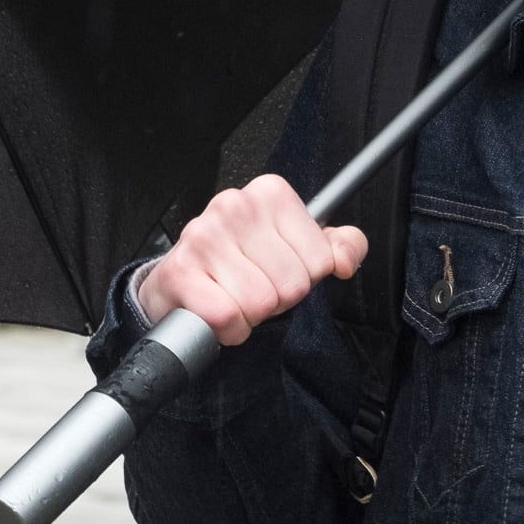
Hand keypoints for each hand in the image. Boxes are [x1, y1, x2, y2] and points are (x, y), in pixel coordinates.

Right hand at [135, 174, 368, 344]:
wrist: (181, 281)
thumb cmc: (241, 263)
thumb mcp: (301, 246)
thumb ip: (342, 247)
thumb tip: (344, 262)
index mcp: (270, 194)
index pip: (321, 259)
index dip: (304, 278)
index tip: (278, 271)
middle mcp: (234, 205)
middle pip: (293, 284)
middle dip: (277, 300)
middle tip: (254, 289)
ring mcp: (203, 236)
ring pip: (260, 302)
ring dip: (251, 316)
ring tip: (234, 299)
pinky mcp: (180, 270)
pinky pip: (226, 316)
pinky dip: (228, 329)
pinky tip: (218, 314)